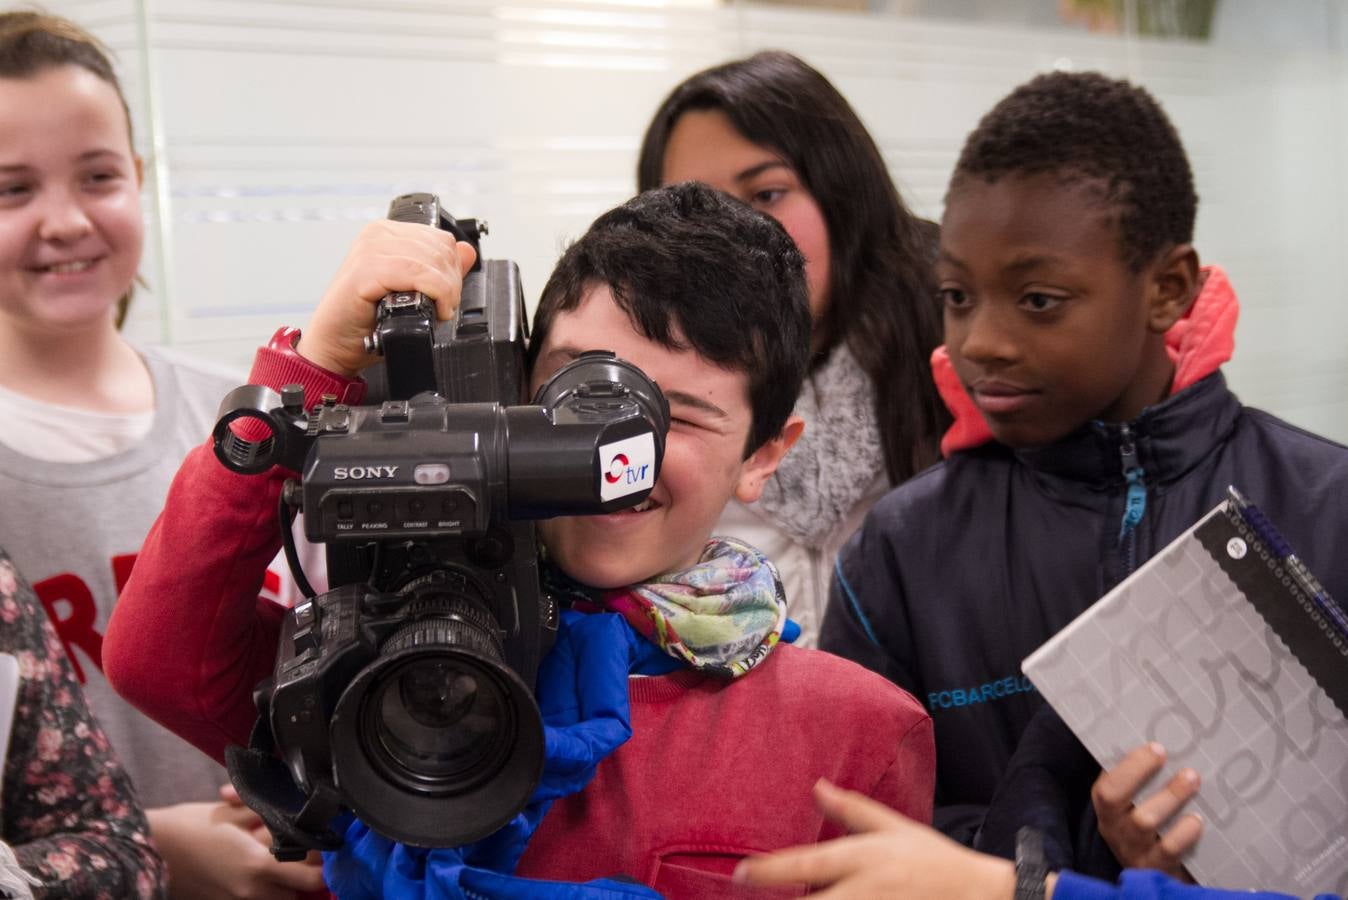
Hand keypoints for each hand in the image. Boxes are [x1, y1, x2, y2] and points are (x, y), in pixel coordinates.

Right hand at [148, 800, 326, 899]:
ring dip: (285, 880)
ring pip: (281, 897)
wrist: (145, 852)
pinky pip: (259, 899)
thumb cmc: (188, 825)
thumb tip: (302, 812)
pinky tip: (254, 865)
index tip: (324, 843)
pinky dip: (265, 887)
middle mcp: (253, 892)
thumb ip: (272, 815)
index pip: (314, 877)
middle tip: (299, 844)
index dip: (325, 862)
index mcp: (258, 866)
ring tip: (274, 855)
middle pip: (300, 890)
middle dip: (305, 869)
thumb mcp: (234, 813)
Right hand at [297, 218, 476, 375]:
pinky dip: (434, 294)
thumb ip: (440, 270)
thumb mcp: (415, 292)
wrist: (335, 346)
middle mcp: (377, 235)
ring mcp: (369, 249)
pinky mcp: (365, 270)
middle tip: (441, 308)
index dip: (453, 271)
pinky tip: (430, 311)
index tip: (446, 297)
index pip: (441, 239)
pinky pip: (417, 274)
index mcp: (388, 234)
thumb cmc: (367, 322)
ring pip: (432, 261)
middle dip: (451, 285)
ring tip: (433, 311)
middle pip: (441, 249)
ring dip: (444, 293)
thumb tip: (467, 250)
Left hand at [733, 780, 1017, 899]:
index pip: (807, 864)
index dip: (770, 871)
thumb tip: (816, 786)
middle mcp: (866, 891)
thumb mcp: (895, 828)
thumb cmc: (936, 862)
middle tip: (747, 894)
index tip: (739, 874)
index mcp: (864, 858)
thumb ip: (852, 810)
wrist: (985, 897)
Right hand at [1092, 742, 1201, 879]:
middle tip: (1176, 761)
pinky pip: (1168, 850)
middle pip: (1117, 800)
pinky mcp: (1155, 868)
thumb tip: (1159, 741)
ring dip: (1170, 797)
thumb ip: (1138, 778)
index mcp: (1106, 807)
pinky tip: (1197, 820)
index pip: (1106, 785)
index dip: (1130, 765)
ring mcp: (1133, 850)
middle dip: (1140, 772)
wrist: (1156, 869)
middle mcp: (1114, 828)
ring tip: (1193, 780)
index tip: (1156, 747)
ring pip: (1145, 822)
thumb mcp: (1134, 803)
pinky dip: (1184, 833)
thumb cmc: (1147, 822)